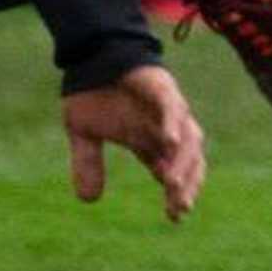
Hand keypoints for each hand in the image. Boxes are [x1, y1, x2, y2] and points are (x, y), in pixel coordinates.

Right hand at [62, 65, 205, 222]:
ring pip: (187, 138)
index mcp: (151, 140)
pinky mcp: (161, 87)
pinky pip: (172, 108)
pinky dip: (172, 126)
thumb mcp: (84, 134)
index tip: (175, 217)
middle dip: (186, 183)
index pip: (172, 172)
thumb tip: (88, 200)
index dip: (176, 193)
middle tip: (179, 208)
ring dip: (182, 162)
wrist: (91, 53)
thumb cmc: (92, 92)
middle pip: (187, 160)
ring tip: (173, 185)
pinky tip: (170, 145)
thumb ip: (88, 164)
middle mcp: (166, 126)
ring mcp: (167, 107)